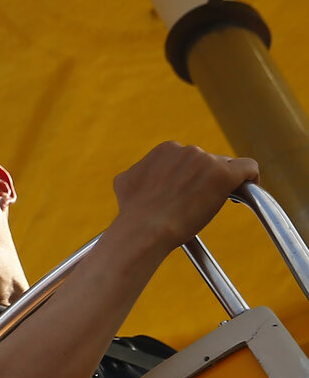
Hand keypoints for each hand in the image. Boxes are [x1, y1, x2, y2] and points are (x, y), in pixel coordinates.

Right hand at [109, 142, 258, 257]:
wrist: (144, 228)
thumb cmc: (133, 210)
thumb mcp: (126, 180)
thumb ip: (141, 171)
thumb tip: (140, 174)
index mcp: (166, 149)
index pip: (190, 158)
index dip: (192, 176)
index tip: (190, 192)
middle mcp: (187, 150)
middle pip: (209, 162)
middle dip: (206, 179)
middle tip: (200, 201)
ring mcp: (206, 161)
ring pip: (227, 167)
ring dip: (222, 183)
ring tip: (214, 203)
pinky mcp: (224, 176)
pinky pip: (248, 167)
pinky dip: (250, 177)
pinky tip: (248, 187)